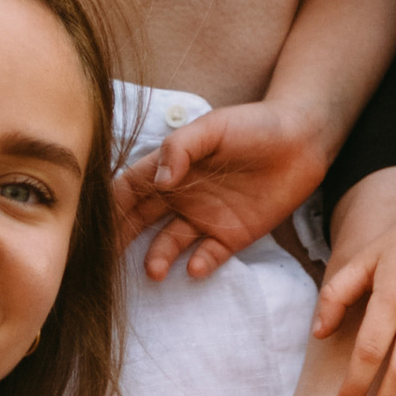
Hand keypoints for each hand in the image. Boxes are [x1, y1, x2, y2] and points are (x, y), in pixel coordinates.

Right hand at [115, 100, 334, 284]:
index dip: (110, 206)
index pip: (129, 190)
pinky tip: (196, 265)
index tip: (92, 225)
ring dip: (158, 257)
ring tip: (154, 270)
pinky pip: (208, 256)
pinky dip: (199, 264)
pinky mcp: (232, 236)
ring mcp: (205, 217)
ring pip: (169, 243)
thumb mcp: (213, 128)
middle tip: (105, 263)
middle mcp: (182, 196)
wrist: (303, 139)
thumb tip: (160, 179)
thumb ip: (181, 148)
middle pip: (139, 221)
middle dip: (120, 240)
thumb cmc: (254, 125)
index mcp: (171, 168)